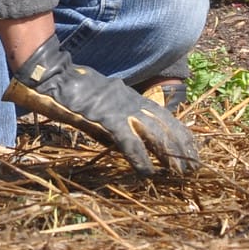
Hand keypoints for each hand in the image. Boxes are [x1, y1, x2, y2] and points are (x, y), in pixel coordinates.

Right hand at [4, 34, 199, 175]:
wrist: (53, 77)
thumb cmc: (72, 91)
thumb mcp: (101, 105)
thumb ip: (115, 123)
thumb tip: (124, 147)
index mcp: (131, 98)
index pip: (165, 116)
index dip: (181, 133)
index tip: (193, 150)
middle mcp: (131, 102)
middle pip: (166, 125)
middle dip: (183, 147)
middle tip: (195, 167)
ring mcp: (120, 108)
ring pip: (154, 132)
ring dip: (169, 154)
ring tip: (179, 173)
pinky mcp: (106, 117)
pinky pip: (129, 140)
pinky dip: (140, 157)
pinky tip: (147, 171)